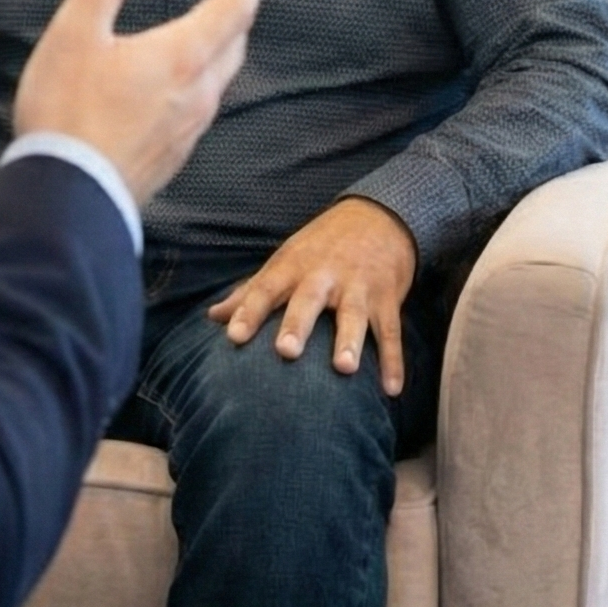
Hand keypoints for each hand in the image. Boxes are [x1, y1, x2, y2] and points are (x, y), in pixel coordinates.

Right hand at [13, 0, 265, 204]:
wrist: (68, 196)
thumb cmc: (68, 111)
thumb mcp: (76, 34)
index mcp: (180, 56)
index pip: (230, 12)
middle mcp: (196, 94)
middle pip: (231, 49)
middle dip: (236, 21)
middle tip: (235, 1)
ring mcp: (187, 131)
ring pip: (217, 85)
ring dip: (219, 57)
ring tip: (209, 43)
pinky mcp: (170, 159)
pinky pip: (197, 115)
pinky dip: (197, 91)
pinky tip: (175, 97)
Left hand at [207, 197, 417, 394]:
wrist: (378, 216)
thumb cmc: (321, 246)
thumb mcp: (286, 260)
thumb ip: (251, 290)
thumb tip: (213, 317)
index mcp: (294, 266)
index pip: (266, 288)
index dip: (249, 311)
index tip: (233, 337)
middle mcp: (325, 275)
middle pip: (308, 300)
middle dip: (298, 325)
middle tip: (286, 352)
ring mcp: (359, 286)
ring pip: (354, 315)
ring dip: (350, 341)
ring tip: (344, 369)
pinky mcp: (388, 298)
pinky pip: (392, 331)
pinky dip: (394, 361)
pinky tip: (392, 390)